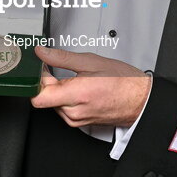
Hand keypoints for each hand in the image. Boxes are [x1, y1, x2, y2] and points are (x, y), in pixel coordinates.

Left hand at [31, 46, 150, 127]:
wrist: (140, 101)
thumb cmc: (123, 82)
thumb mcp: (91, 61)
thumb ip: (62, 57)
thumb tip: (42, 52)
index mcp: (76, 95)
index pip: (38, 97)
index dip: (36, 80)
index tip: (41, 68)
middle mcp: (73, 112)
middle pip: (45, 98)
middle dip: (49, 82)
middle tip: (59, 68)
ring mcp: (76, 120)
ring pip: (53, 104)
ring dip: (58, 90)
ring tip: (75, 79)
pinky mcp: (79, 123)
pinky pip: (63, 109)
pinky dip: (66, 98)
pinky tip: (78, 88)